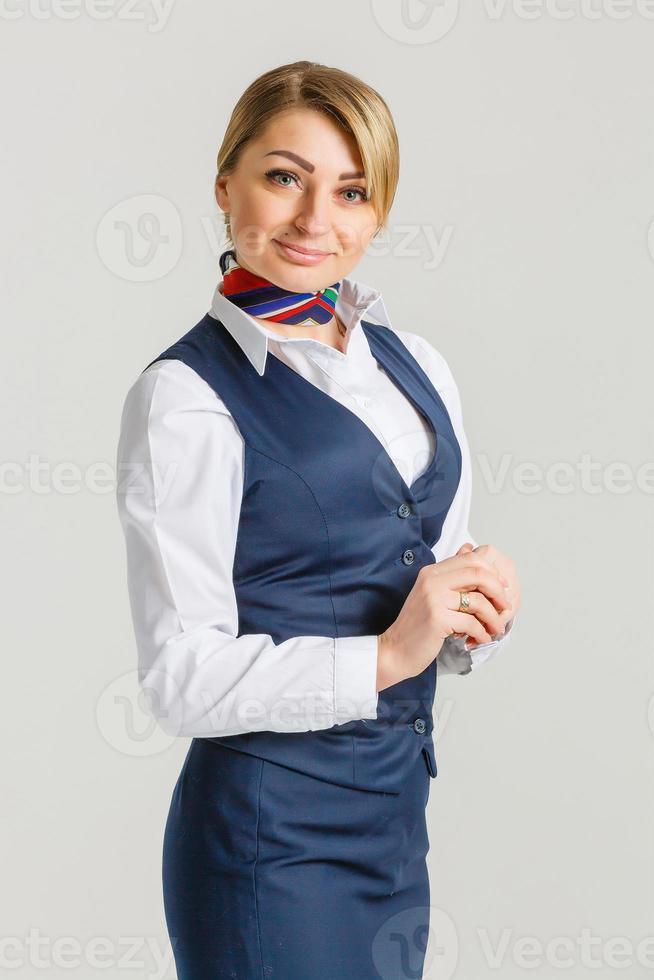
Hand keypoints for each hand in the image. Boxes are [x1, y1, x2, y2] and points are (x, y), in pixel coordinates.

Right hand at [376, 550, 512, 690]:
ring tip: (495, 629)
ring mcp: (433, 599)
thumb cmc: (417, 626)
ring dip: (493, 617)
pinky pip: (471, 622)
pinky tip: (481, 639)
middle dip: (498, 591)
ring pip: (477, 601)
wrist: (395, 650)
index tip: (501, 588)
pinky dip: (482, 632)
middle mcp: (431, 580)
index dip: (492, 573)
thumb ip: (452, 577)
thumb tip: (471, 552)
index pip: (471, 559)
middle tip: (504, 607)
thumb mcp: (433, 595)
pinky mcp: (436, 619)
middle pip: (478, 574)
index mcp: (432, 571)